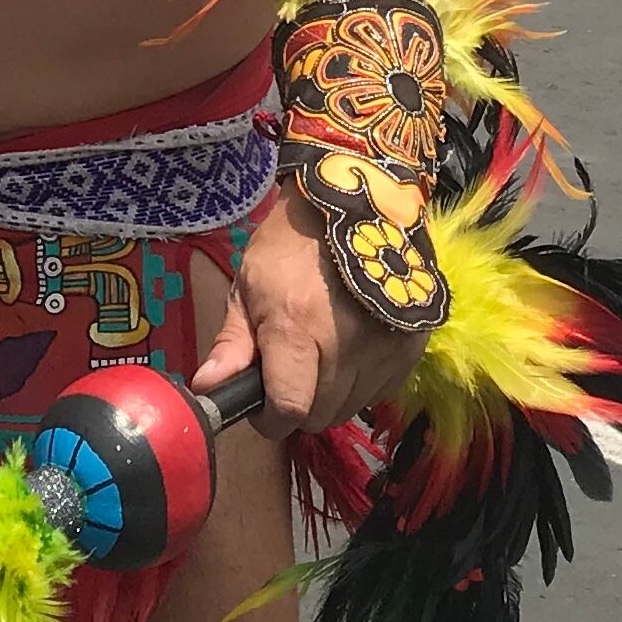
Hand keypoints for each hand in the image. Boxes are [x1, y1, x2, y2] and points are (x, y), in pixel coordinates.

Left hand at [192, 185, 418, 434]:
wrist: (357, 203)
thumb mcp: (249, 285)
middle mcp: (346, 346)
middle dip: (298, 404)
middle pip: (320, 416)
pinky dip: (360, 385)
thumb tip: (208, 390)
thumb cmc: (291, 244)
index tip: (262, 403)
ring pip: (350, 409)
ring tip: (321, 355)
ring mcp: (385, 348)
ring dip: (330, 396)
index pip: (289, 409)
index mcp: (296, 328)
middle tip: (290, 371)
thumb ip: (233, 344)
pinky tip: (351, 350)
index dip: (270, 418)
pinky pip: (380, 393)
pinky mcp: (413, 348)